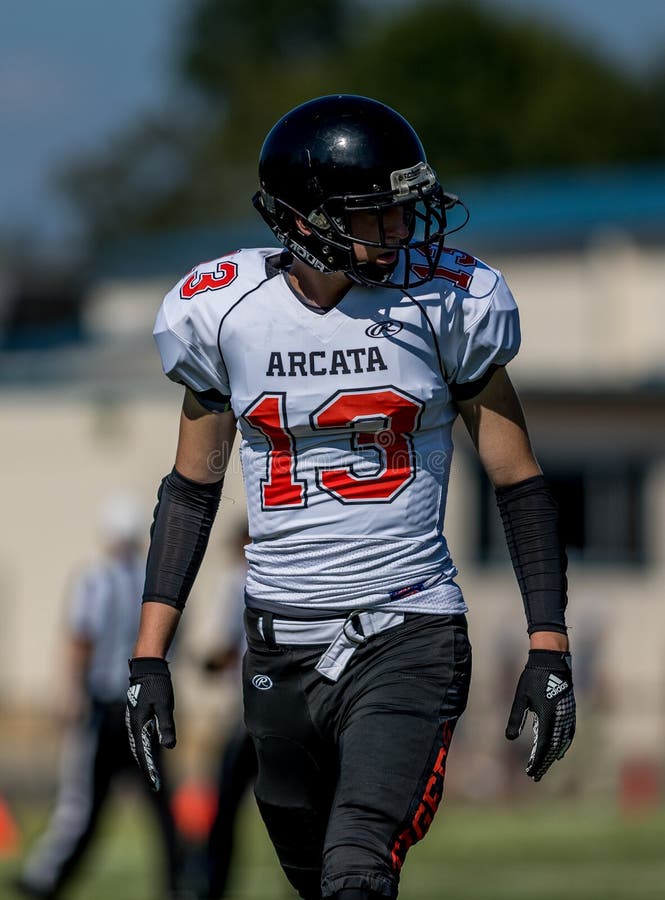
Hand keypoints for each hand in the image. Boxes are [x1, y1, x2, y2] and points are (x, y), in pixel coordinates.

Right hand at [125, 657, 175, 790]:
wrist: (147, 666)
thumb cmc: (157, 684)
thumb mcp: (165, 705)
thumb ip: (166, 725)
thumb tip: (168, 746)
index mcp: (137, 723)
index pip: (142, 752)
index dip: (148, 769)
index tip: (153, 782)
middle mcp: (132, 724)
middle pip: (138, 751)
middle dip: (145, 767)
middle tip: (153, 783)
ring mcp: (133, 719)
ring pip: (137, 744)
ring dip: (143, 758)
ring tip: (151, 772)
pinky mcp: (137, 715)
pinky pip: (139, 735)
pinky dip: (143, 746)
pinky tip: (148, 750)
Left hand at [505, 649, 575, 780]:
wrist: (552, 661)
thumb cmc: (533, 678)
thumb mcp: (521, 698)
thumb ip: (516, 718)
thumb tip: (510, 738)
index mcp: (547, 716)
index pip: (543, 746)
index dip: (537, 761)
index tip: (530, 772)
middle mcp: (560, 719)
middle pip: (553, 748)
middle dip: (544, 763)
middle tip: (536, 775)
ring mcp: (567, 715)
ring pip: (562, 742)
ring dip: (553, 755)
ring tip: (544, 766)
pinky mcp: (570, 711)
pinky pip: (568, 733)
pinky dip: (563, 745)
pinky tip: (558, 751)